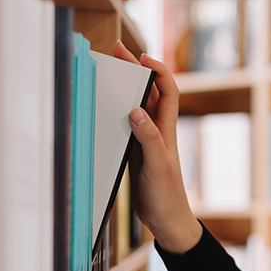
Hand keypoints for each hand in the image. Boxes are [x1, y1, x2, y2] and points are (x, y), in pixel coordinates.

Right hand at [112, 41, 201, 252]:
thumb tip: (135, 111)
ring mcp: (146, 140)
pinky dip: (116, 111)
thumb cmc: (167, 195)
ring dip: (125, 88)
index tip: (140, 57)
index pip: (167, 91)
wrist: (167, 219)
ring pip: (136, 106)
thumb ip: (148, 139)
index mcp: (166, 130)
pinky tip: (102, 106)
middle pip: (149, 92)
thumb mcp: (157, 166)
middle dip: (135, 70)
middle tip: (116, 50)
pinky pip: (125, 124)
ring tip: (106, 70)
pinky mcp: (135, 151)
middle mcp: (158, 131)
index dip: (157, 70)